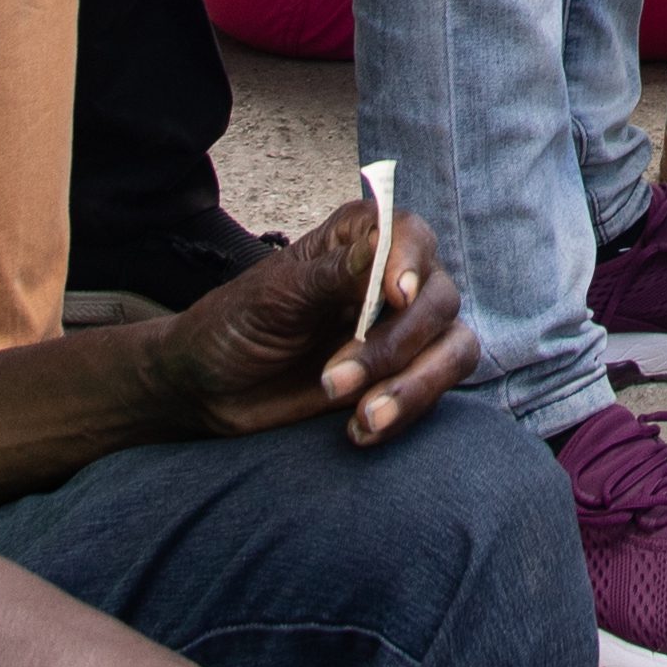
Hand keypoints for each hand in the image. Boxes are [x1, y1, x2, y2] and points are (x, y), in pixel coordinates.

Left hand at [156, 197, 474, 445]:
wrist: (212, 391)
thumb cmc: (235, 327)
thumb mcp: (276, 297)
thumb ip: (334, 273)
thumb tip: (387, 242)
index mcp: (358, 239)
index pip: (410, 235)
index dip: (410, 263)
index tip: (395, 297)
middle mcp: (390, 277)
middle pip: (438, 299)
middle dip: (393, 348)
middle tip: (335, 381)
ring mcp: (402, 329)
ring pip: (454, 347)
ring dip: (414, 386)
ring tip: (363, 419)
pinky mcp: (402, 375)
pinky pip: (437, 390)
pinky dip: (407, 412)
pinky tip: (359, 431)